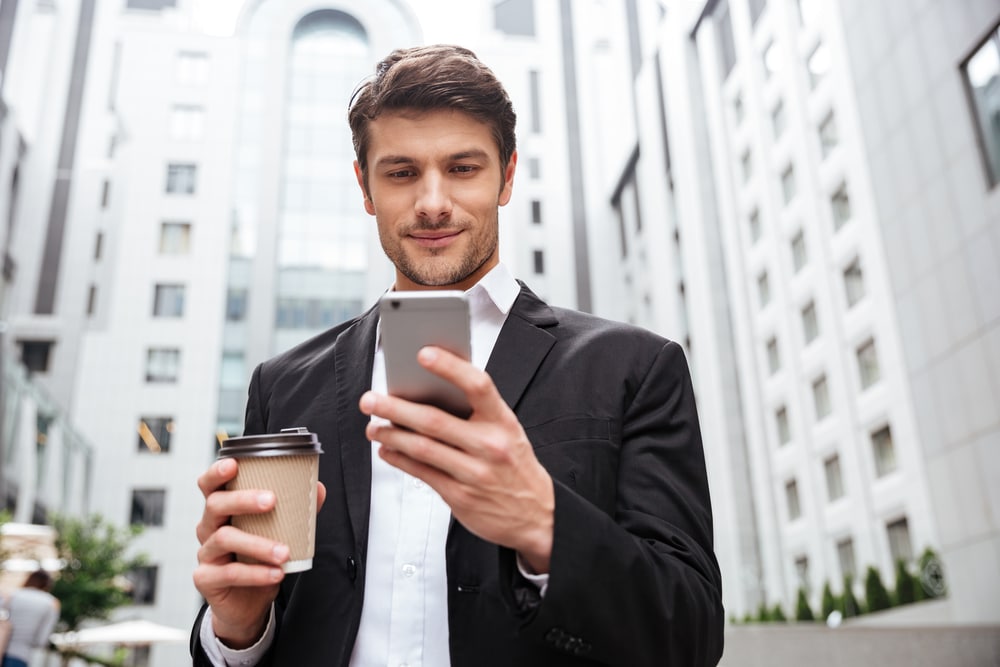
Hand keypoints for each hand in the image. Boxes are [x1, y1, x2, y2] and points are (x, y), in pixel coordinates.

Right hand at [193, 457, 326, 647]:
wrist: (246, 603)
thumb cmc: (258, 559)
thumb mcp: (276, 532)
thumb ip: (294, 511)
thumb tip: (317, 488)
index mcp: (222, 511)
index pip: (210, 486)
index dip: (216, 473)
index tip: (234, 464)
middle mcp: (208, 528)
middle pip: (215, 505)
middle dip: (242, 500)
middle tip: (271, 501)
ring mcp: (205, 554)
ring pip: (224, 539)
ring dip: (258, 543)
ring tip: (284, 552)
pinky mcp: (206, 579)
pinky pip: (229, 573)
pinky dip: (255, 573)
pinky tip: (276, 573)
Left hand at [360, 346, 553, 572]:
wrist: (537, 516)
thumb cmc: (516, 466)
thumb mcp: (509, 432)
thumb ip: (478, 412)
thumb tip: (432, 390)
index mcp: (503, 422)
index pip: (478, 385)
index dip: (450, 367)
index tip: (423, 353)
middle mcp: (490, 445)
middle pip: (435, 420)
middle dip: (395, 408)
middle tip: (370, 399)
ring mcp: (474, 473)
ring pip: (422, 448)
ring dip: (391, 435)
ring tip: (373, 426)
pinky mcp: (460, 496)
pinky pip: (421, 473)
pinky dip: (399, 459)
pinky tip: (387, 450)